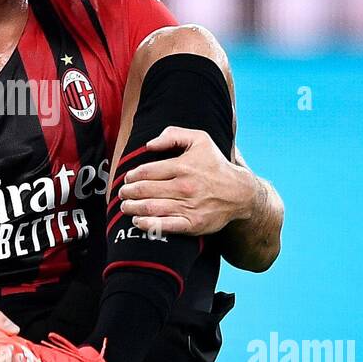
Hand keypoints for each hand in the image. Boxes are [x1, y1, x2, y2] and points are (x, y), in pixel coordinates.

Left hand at [117, 125, 257, 235]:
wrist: (239, 193)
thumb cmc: (215, 165)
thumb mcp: (200, 140)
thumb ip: (173, 135)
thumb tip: (149, 144)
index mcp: (183, 166)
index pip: (147, 171)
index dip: (132, 176)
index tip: (127, 179)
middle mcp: (185, 187)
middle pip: (145, 191)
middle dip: (128, 193)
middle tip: (123, 193)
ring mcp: (189, 207)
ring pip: (151, 208)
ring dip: (132, 208)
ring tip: (125, 206)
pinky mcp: (193, 224)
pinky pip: (164, 226)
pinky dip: (147, 224)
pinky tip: (137, 221)